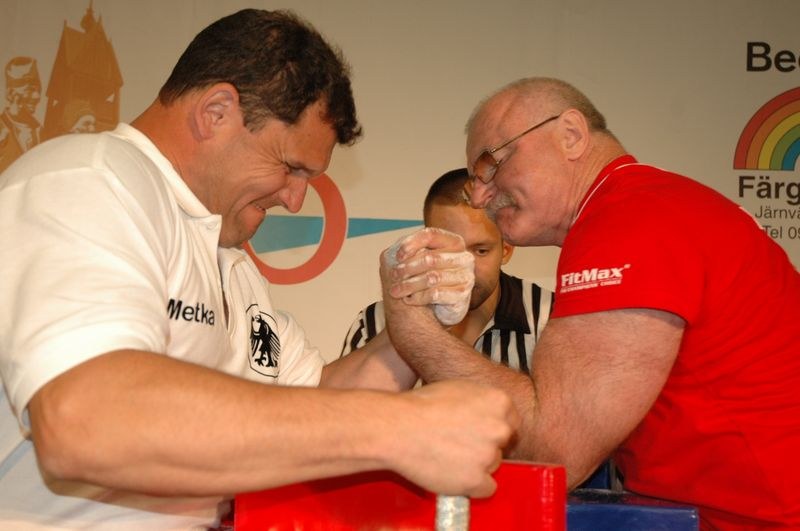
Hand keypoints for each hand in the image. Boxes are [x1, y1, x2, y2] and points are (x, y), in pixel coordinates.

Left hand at [380, 228, 474, 324]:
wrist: (436, 309)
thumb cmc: (426, 279)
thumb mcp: (416, 260)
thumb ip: (409, 250)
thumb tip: (398, 251)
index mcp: (454, 242)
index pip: (431, 235)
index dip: (412, 243)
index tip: (397, 256)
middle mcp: (464, 258)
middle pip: (430, 258)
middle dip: (408, 268)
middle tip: (393, 275)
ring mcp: (466, 277)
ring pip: (432, 278)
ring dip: (409, 285)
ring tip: (396, 291)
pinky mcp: (462, 295)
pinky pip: (436, 294)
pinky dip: (418, 297)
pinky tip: (409, 299)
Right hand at [390, 380, 519, 497]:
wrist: (397, 427)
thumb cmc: (421, 406)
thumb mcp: (459, 389)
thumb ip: (482, 402)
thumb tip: (489, 412)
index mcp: (499, 401)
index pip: (510, 422)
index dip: (492, 428)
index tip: (478, 432)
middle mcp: (500, 428)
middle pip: (503, 444)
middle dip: (486, 445)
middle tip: (461, 444)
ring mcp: (490, 455)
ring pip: (493, 466)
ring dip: (476, 465)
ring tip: (448, 456)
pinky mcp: (476, 480)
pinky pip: (486, 488)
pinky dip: (472, 485)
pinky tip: (453, 472)